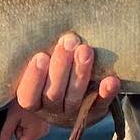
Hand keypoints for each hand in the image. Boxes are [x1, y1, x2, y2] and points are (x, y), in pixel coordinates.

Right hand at [0, 32, 120, 139]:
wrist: (77, 97)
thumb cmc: (51, 73)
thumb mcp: (40, 69)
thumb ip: (39, 57)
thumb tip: (36, 25)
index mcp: (34, 101)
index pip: (28, 95)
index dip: (34, 77)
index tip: (40, 56)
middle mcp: (51, 110)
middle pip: (53, 93)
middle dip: (61, 67)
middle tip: (69, 41)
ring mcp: (73, 114)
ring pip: (75, 97)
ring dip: (80, 72)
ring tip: (85, 50)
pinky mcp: (95, 112)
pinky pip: (100, 104)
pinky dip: (106, 92)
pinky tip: (111, 80)